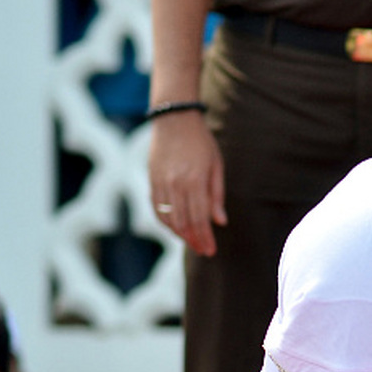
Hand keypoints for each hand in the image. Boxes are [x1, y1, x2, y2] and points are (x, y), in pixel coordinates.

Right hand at [147, 109, 227, 256]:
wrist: (173, 119)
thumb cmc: (201, 142)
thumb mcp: (216, 166)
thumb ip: (216, 195)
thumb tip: (220, 222)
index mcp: (194, 181)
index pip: (199, 219)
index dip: (204, 237)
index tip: (210, 250)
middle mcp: (174, 184)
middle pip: (183, 222)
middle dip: (193, 240)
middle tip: (203, 251)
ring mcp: (160, 182)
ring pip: (168, 217)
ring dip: (179, 234)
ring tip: (191, 242)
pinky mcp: (151, 179)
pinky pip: (156, 207)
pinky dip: (165, 221)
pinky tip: (175, 228)